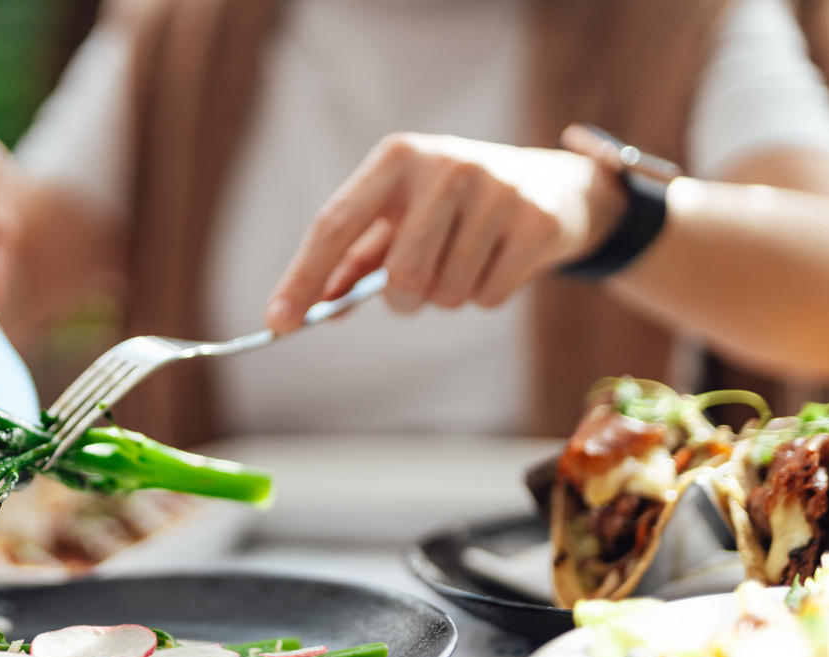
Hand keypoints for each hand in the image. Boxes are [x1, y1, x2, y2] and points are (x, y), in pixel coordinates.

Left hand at [265, 132, 626, 331]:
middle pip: (400, 277)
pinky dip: (486, 296)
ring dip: (447, 297)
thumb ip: (354, 261)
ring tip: (465, 262)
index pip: (334, 225)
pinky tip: (499, 262)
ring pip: (445, 294)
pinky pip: (488, 298)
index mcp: (396, 160)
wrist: (550, 186)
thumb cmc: (452, 208)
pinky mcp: (535, 221)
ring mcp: (495, 190)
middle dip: (403, 301)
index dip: (302, 278)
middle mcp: (444, 166)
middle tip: (416, 288)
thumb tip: (315, 307)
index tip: (277, 323)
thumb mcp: (399, 217)